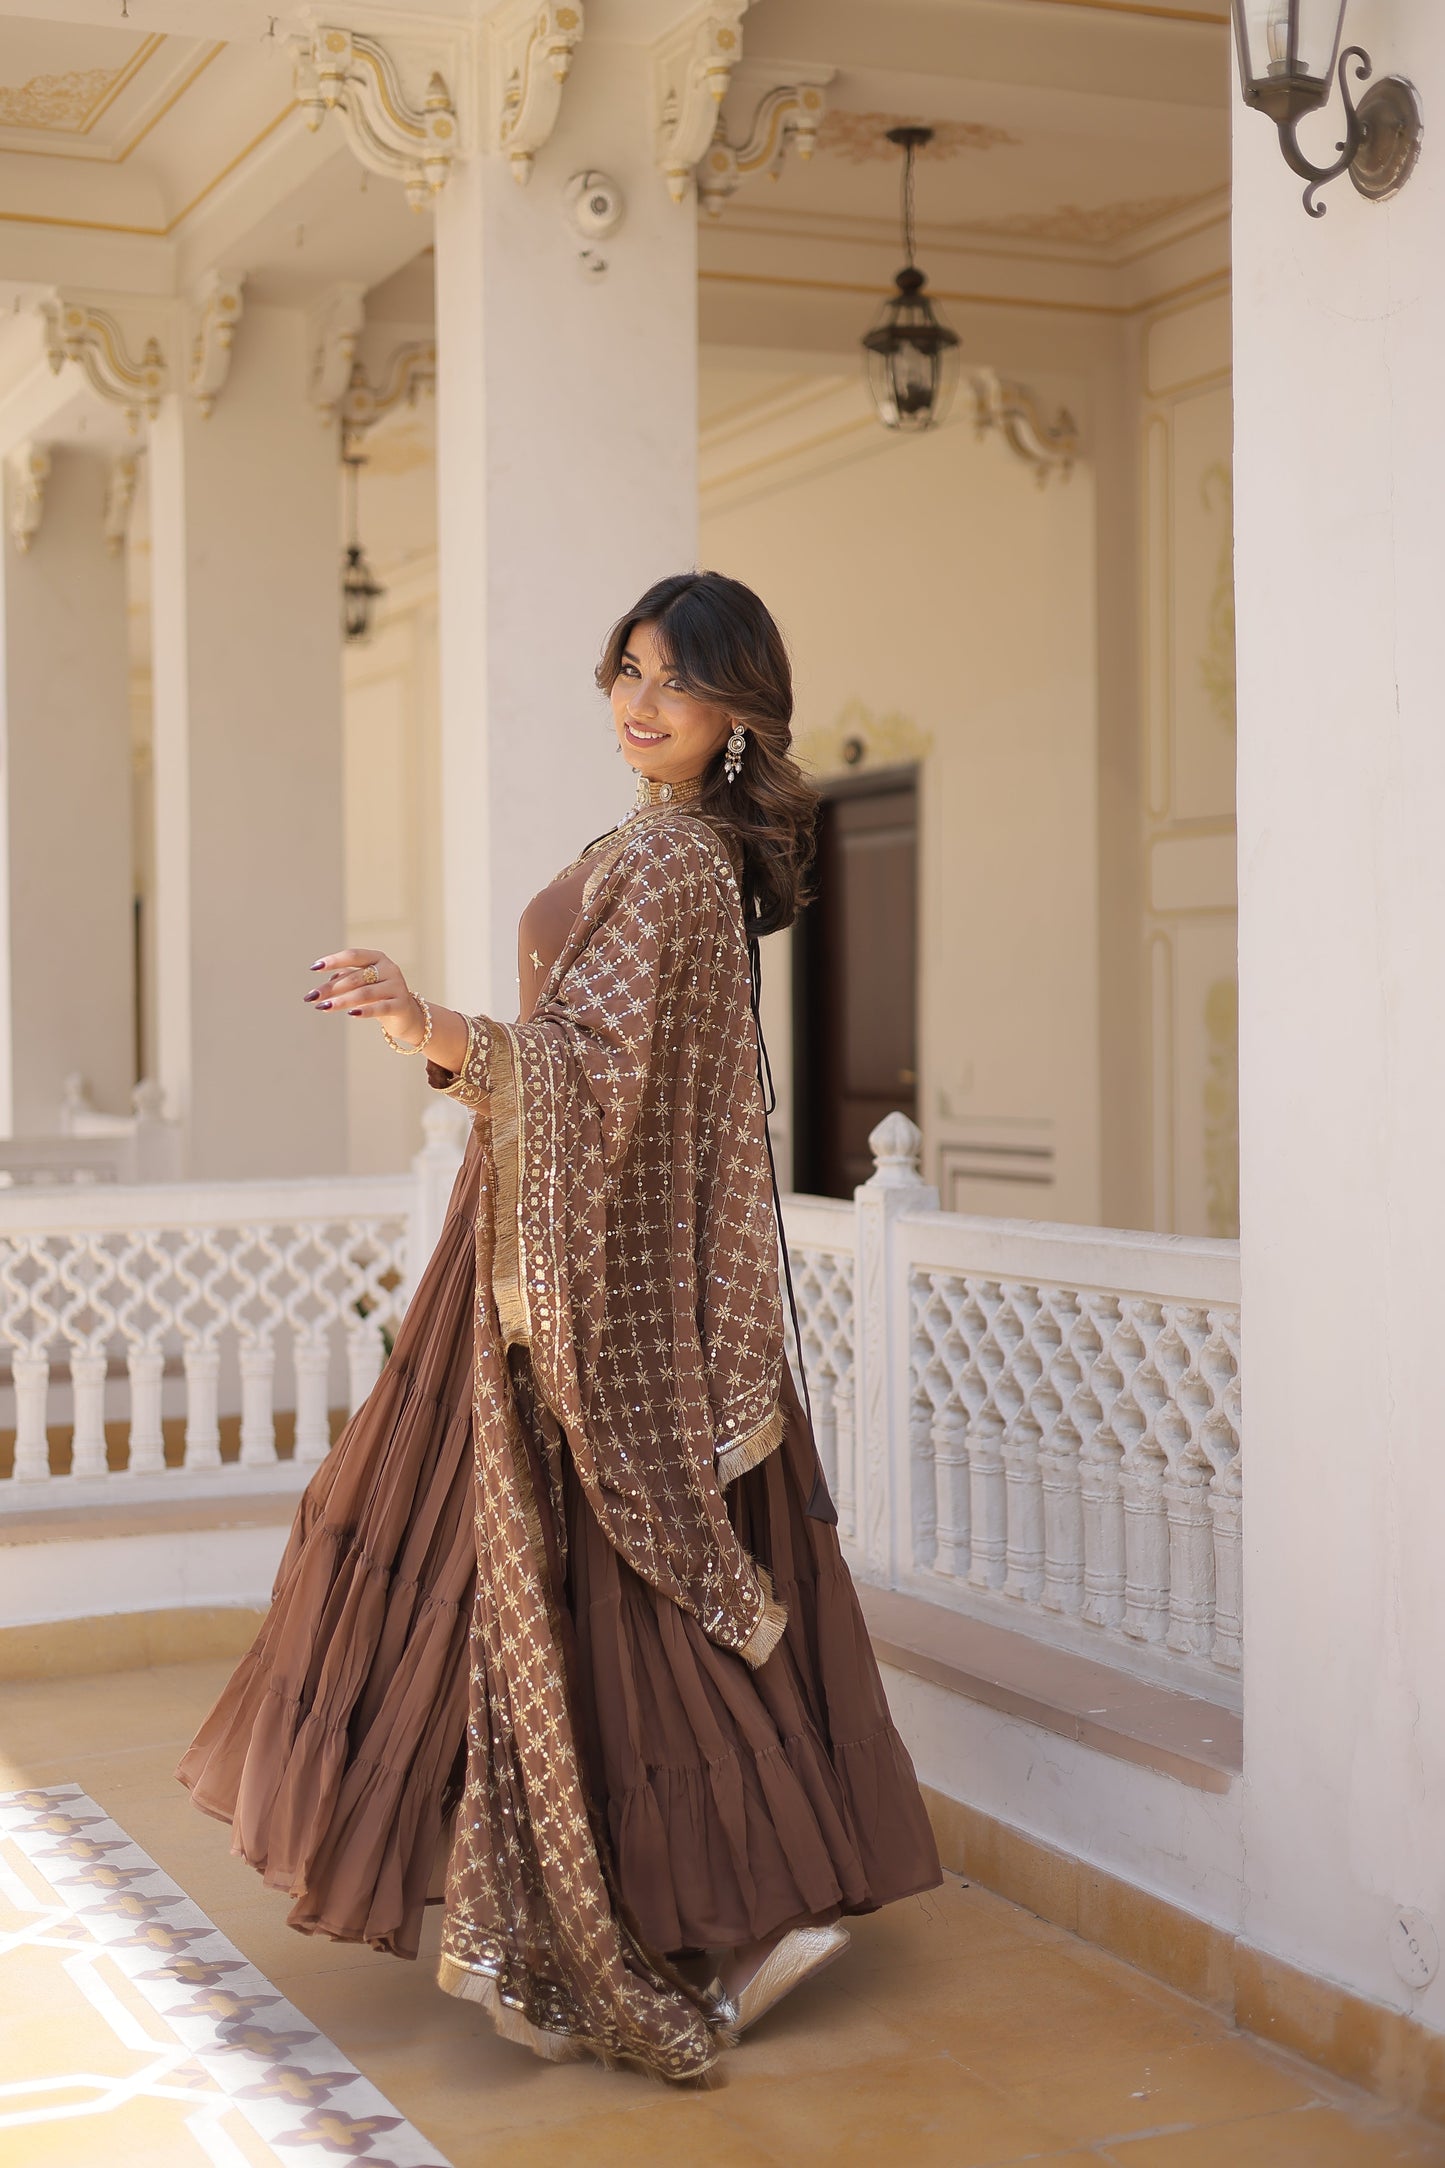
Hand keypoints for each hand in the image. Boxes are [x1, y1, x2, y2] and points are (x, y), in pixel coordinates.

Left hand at [305, 948, 425, 1045]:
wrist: (406, 1014)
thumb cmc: (378, 995)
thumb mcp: (360, 984)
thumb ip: (344, 980)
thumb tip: (325, 984)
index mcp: (377, 958)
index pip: (353, 956)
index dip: (333, 960)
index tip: (314, 968)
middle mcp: (389, 969)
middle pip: (354, 977)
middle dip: (331, 988)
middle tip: (312, 997)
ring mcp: (397, 986)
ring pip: (364, 993)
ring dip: (341, 1001)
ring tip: (323, 1007)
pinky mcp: (401, 1005)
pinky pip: (380, 1008)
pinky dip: (364, 1010)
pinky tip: (350, 1014)